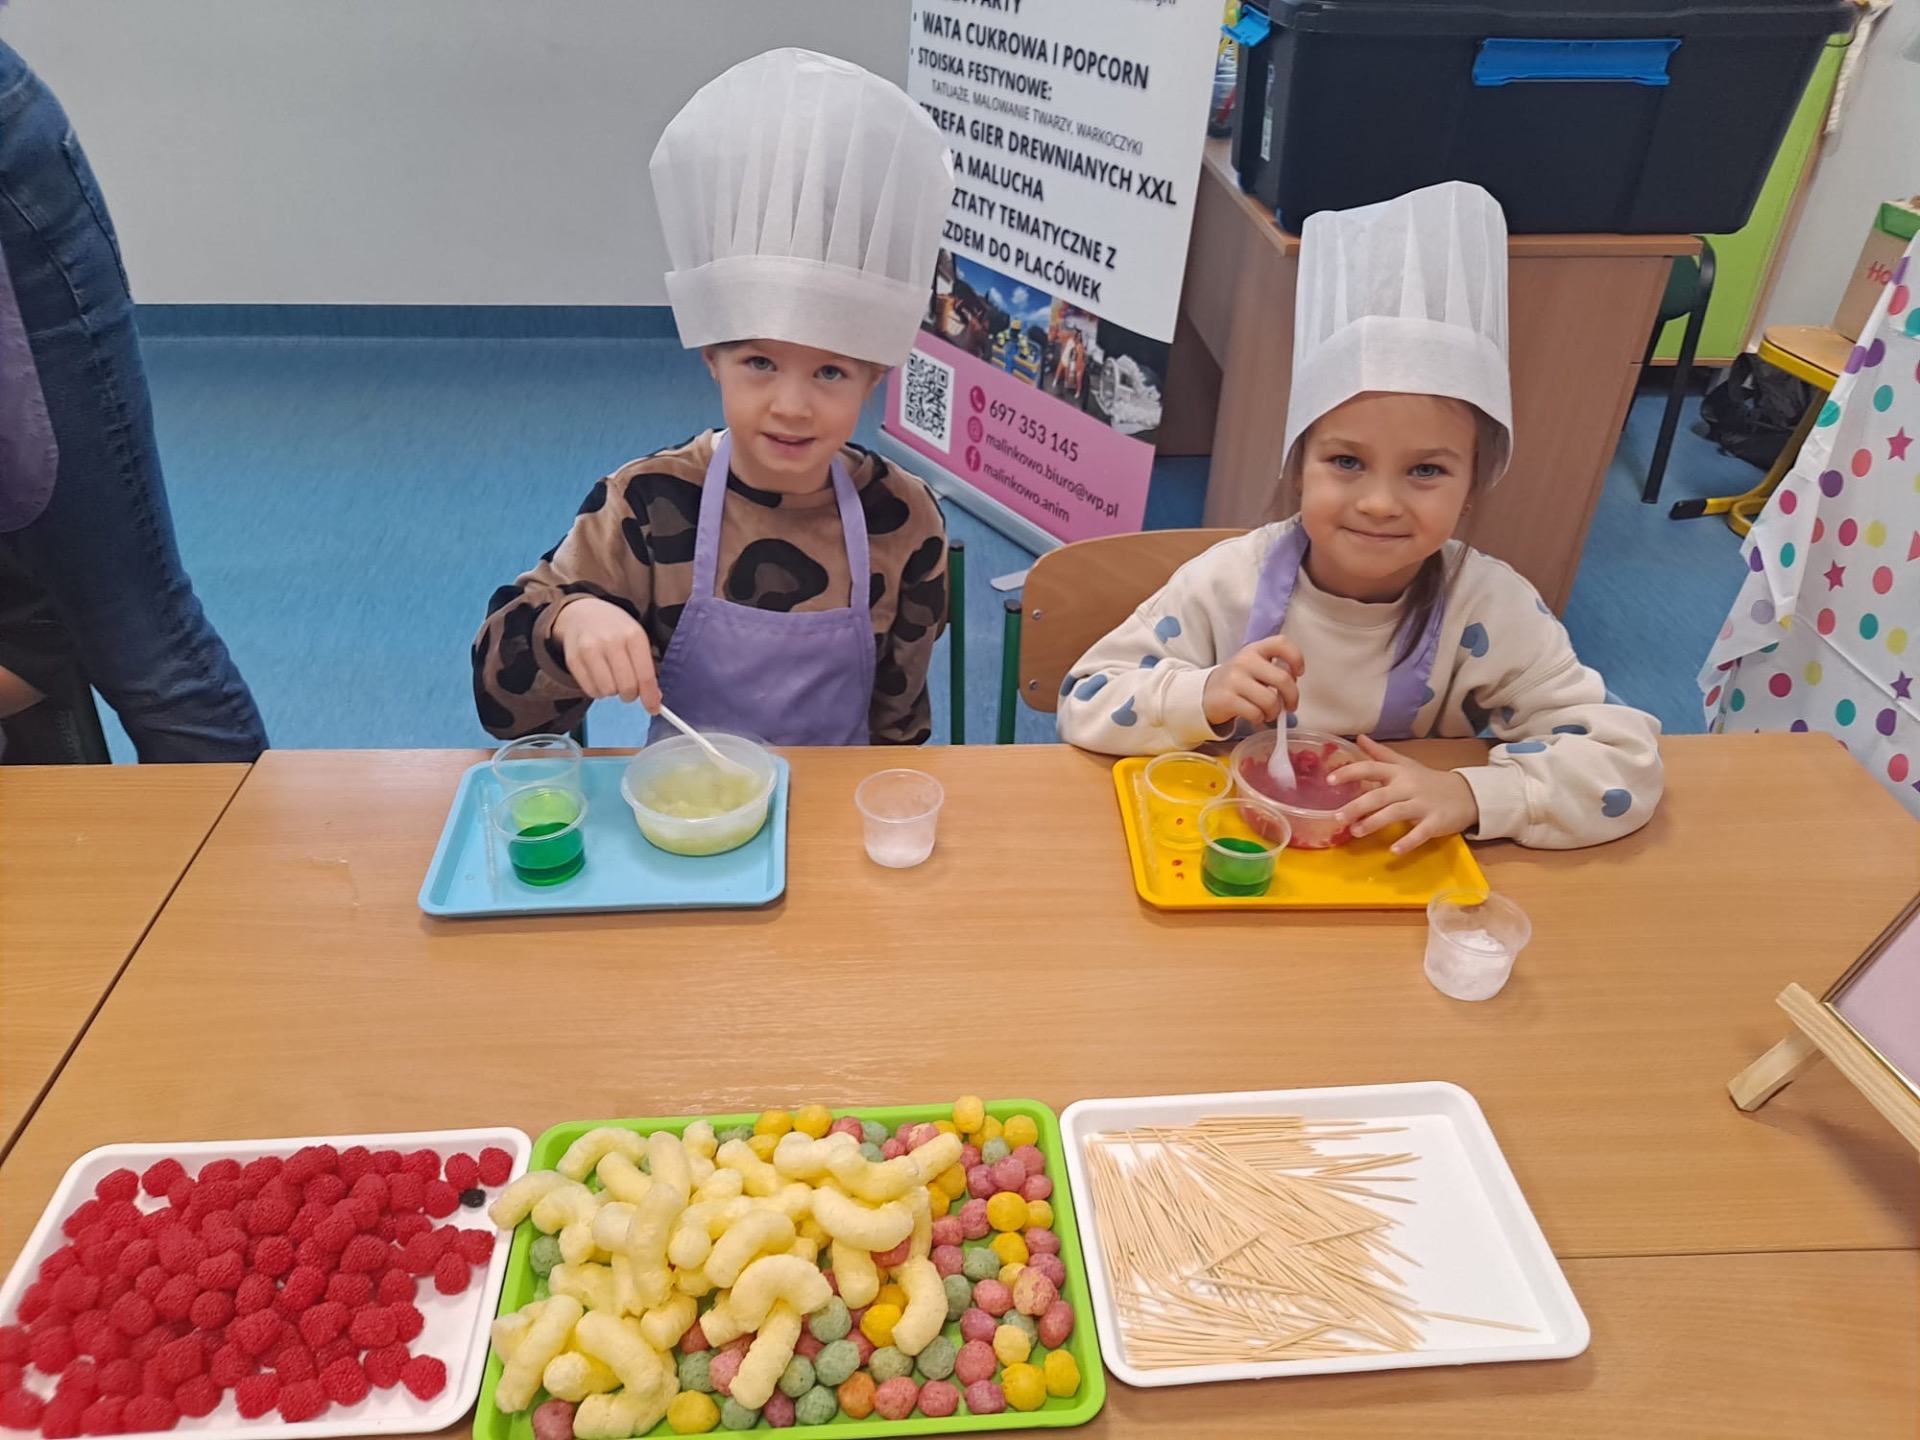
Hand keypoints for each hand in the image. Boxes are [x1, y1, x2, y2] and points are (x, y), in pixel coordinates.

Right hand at [552, 597, 661, 709]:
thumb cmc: (616, 630)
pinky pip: (590, 691)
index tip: (654, 709)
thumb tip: (655, 699)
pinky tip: (599, 676)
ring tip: (612, 677)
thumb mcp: (636, 639)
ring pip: (608, 691)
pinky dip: (598, 690)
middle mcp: (611, 641)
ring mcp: (589, 650)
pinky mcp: (573, 659)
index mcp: (633, 635)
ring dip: (613, 691)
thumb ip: (647, 668)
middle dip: (631, 694)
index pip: (645, 676)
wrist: (583, 613)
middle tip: (629, 688)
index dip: (651, 697)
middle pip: (627, 688)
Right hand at [1201, 635, 1303, 728]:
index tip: (1298, 674)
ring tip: (1269, 712)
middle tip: (1290, 706)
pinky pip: (1256, 713)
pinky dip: (1259, 718)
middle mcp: (1244, 661)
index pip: (1281, 643)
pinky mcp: (1227, 699)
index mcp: (1254, 649)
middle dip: (1292, 697)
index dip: (1296, 658)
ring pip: (1271, 701)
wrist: (1206, 693)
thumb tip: (1292, 689)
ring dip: (1274, 712)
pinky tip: (1255, 715)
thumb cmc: (1238, 682)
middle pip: (1283, 679)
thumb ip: (1274, 670)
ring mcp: (1234, 679)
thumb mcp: (1254, 667)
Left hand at [1330, 735, 1478, 853]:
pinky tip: (1393, 851)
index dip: (1349, 773)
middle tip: (1337, 816)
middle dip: (1357, 806)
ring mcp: (1422, 805)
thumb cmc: (1428, 780)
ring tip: (1355, 832)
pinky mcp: (1435, 822)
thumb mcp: (1405, 764)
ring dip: (1374, 823)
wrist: (1466, 794)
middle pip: (1379, 795)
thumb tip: (1359, 738)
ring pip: (1395, 813)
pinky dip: (1407, 842)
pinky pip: (1420, 833)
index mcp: (1398, 772)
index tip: (1329, 780)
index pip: (1371, 768)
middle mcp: (1408, 787)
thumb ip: (1380, 754)